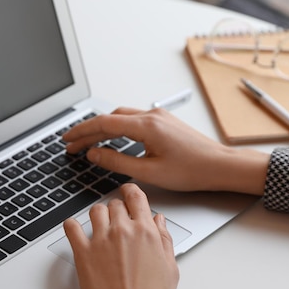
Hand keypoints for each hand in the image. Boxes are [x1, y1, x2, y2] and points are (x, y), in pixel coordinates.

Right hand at [63, 107, 269, 195]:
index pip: (103, 124)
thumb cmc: (192, 171)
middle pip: (110, 118)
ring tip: (87, 142)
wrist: (220, 166)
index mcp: (146, 126)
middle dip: (88, 131)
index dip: (81, 132)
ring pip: (121, 117)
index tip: (67, 140)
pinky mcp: (164, 122)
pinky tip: (111, 138)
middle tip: (72, 145)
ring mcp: (158, 117)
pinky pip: (133, 120)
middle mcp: (151, 116)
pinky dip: (116, 128)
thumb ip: (117, 162)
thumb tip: (94, 155)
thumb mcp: (149, 172)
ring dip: (102, 128)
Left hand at [63, 183, 178, 288]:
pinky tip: (75, 230)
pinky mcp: (82, 253)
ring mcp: (101, 240)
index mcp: (146, 232)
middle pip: (115, 205)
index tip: (127, 191)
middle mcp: (123, 231)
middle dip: (117, 210)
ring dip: (98, 215)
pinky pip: (71, 228)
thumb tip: (158, 221)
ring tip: (99, 227)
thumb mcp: (171, 269)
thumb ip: (164, 240)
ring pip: (95, 211)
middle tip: (117, 222)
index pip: (137, 197)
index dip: (131, 191)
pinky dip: (71, 225)